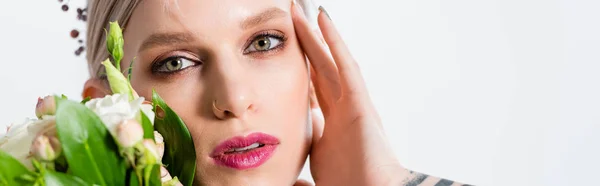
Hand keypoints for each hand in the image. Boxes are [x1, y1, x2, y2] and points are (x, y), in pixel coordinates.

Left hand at [292, 2, 407, 185]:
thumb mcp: (317, 171)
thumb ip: (303, 167)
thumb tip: (288, 178)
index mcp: (330, 127)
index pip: (310, 92)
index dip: (298, 73)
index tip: (283, 59)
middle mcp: (341, 110)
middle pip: (318, 70)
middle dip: (305, 46)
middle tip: (291, 21)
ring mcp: (352, 103)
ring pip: (330, 61)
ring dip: (316, 35)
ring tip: (302, 11)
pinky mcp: (360, 101)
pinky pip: (346, 65)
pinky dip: (335, 41)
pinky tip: (323, 18)